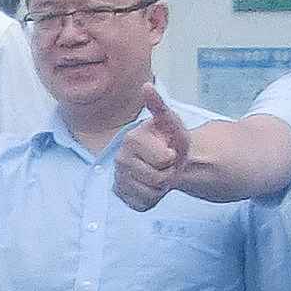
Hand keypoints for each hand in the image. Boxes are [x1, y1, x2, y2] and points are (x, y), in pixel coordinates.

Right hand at [112, 89, 189, 211]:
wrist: (169, 159)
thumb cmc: (171, 140)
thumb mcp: (171, 122)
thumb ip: (159, 106)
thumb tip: (146, 86)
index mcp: (130, 139)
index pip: (163, 160)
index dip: (171, 158)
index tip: (169, 150)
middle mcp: (119, 158)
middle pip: (156, 179)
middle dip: (168, 174)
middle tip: (165, 164)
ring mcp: (118, 178)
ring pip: (150, 193)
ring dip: (161, 187)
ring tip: (159, 174)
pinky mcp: (121, 195)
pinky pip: (142, 204)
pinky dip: (152, 198)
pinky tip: (151, 185)